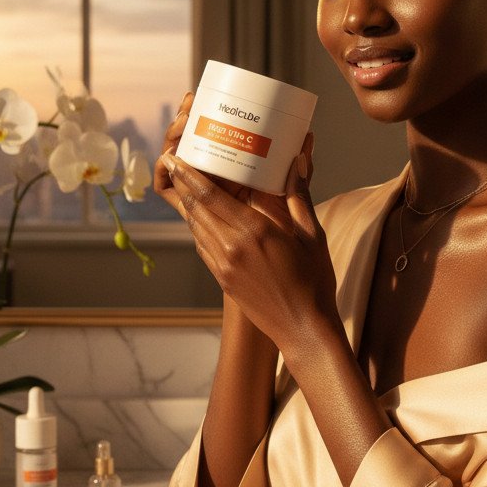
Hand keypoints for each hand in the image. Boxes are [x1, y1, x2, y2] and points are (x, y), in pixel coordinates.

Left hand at [159, 134, 339, 355]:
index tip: (175, 157)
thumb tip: (298, 159)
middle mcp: (231, 247)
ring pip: (196, 227)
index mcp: (254, 232)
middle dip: (181, 183)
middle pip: (195, 208)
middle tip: (172, 162)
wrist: (303, 329)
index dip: (189, 174)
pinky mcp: (222, 279)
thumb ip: (299, 195)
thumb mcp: (312, 235)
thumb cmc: (314, 281)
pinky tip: (201, 216)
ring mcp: (223, 265)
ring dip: (187, 204)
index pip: (210, 196)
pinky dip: (198, 226)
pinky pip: (202, 245)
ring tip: (183, 184)